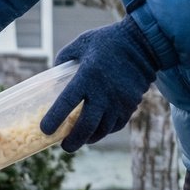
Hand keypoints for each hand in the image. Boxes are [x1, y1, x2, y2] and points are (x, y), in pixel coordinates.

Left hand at [40, 19, 158, 151]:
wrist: (144, 43)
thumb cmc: (108, 41)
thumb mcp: (81, 44)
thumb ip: (64, 60)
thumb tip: (54, 78)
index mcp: (87, 76)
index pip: (67, 103)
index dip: (55, 119)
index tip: (45, 130)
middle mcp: (104, 92)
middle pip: (86, 126)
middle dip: (73, 140)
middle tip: (64, 147)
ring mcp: (119, 101)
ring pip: (102, 129)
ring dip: (89, 138)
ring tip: (79, 141)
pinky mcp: (131, 104)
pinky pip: (116, 125)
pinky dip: (105, 131)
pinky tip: (96, 132)